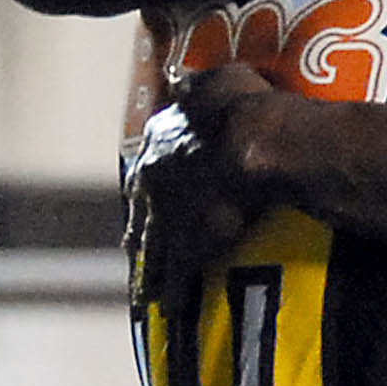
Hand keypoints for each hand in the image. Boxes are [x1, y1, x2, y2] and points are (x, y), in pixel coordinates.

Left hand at [124, 62, 275, 310]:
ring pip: (152, 250)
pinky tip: (170, 305)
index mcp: (160, 142)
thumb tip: (186, 80)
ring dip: (149, 271)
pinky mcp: (189, 246)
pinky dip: (173, 290)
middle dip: (140, 236)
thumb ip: (200, 85)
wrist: (252, 143)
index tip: (141, 203)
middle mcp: (153, 181)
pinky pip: (177, 274)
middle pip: (142, 216)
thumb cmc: (240, 105)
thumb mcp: (219, 80)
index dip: (145, 191)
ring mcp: (168, 217)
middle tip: (134, 253)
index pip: (147, 172)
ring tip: (146, 293)